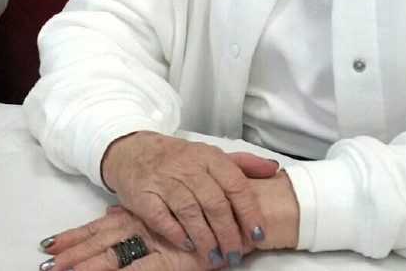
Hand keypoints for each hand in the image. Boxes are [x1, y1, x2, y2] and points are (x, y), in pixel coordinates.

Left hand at [41, 204, 236, 269]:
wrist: (250, 210)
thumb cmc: (215, 206)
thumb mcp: (175, 204)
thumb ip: (138, 212)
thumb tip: (110, 213)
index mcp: (142, 215)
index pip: (100, 227)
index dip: (74, 238)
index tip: (48, 247)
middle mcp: (145, 227)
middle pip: (100, 242)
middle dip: (72, 255)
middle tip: (45, 267)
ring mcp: (158, 242)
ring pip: (114, 256)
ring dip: (88, 266)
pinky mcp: (174, 259)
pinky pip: (143, 268)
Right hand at [100, 132, 279, 265]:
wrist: (132, 150)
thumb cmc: (176, 157)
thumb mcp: (210, 155)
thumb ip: (242, 164)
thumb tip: (273, 169)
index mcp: (208, 156)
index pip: (235, 184)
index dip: (249, 212)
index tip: (259, 234)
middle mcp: (187, 166)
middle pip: (214, 202)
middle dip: (228, 232)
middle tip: (236, 253)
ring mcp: (164, 180)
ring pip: (190, 212)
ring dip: (205, 238)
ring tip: (215, 256)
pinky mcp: (144, 194)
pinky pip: (162, 217)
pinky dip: (177, 233)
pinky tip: (188, 245)